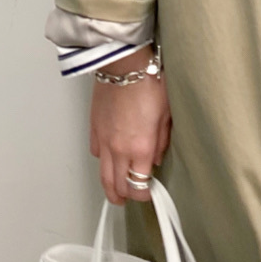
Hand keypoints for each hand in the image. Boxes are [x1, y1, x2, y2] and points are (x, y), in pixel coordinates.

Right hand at [89, 64, 171, 205]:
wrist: (124, 64)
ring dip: (110, 187)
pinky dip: (102, 161)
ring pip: (103, 175)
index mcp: (141, 148)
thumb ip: (160, 142)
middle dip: (125, 196)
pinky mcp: (94, 129)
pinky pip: (96, 154)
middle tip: (131, 197)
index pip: (138, 187)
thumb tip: (155, 159)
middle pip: (117, 187)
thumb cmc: (148, 83)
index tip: (149, 192)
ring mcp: (104, 140)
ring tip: (116, 191)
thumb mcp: (165, 114)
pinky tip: (109, 158)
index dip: (144, 195)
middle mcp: (120, 149)